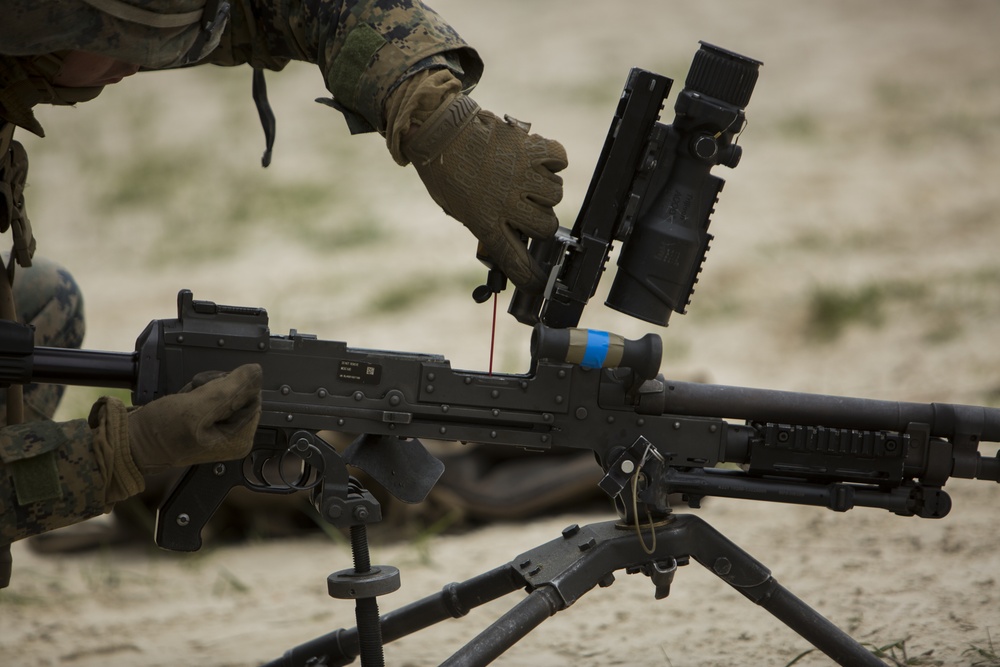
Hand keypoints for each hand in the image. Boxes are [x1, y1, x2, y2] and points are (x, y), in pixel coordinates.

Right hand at [128, 363, 261, 472]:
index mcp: (242, 439)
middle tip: (194, 394)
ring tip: (187, 397)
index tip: (208, 390)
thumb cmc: (162, 432)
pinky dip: (197, 392)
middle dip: (214, 387)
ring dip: (204, 388)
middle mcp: (236, 436)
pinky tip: (185, 399)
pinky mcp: (208, 421)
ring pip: (224, 391)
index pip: (253, 396)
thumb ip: (231, 389)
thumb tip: (257, 371)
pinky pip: (211, 396)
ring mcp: (222, 430)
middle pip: (239, 393)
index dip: (230, 386)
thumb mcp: (199, 407)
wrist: (133, 439)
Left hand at [402, 95, 567, 293]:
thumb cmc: (445, 171)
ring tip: (526, 180)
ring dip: (545, 190)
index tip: (539, 284)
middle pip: (546, 227)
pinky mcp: (530, 149)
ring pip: (555, 194)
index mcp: (485, 222)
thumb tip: (513, 238)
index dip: (530, 277)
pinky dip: (553, 161)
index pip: (515, 260)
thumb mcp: (459, 209)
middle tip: (527, 210)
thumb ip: (486, 226)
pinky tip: (538, 160)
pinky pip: (559, 160)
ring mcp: (522, 175)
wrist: (438, 130)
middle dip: (540, 222)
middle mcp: (507, 202)